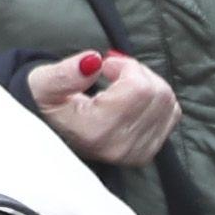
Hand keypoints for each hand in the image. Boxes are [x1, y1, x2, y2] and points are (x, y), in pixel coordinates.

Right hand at [25, 47, 180, 166]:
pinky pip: (171, 115)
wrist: (47, 132)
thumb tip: (93, 61)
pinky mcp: (146, 153)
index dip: (126, 67)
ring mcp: (135, 153)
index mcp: (96, 131)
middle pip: (157, 94)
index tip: (105, 65)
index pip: (138, 89)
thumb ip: (65, 73)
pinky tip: (133, 98)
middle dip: (138, 72)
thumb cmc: (44, 104)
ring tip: (121, 84)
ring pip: (167, 102)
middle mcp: (119, 147)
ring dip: (148, 83)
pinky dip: (157, 99)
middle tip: (113, 71)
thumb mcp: (43, 85)